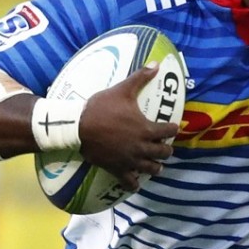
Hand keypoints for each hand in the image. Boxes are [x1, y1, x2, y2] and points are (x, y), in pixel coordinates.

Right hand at [79, 65, 178, 190]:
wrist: (76, 126)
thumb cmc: (101, 107)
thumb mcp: (122, 90)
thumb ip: (140, 78)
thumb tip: (156, 64)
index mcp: (146, 129)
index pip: (169, 131)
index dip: (171, 128)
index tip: (170, 127)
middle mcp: (142, 147)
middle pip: (164, 153)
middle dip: (166, 149)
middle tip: (163, 146)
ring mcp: (130, 160)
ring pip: (151, 169)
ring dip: (156, 167)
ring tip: (156, 165)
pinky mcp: (117, 169)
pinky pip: (129, 182)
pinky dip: (134, 184)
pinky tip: (136, 184)